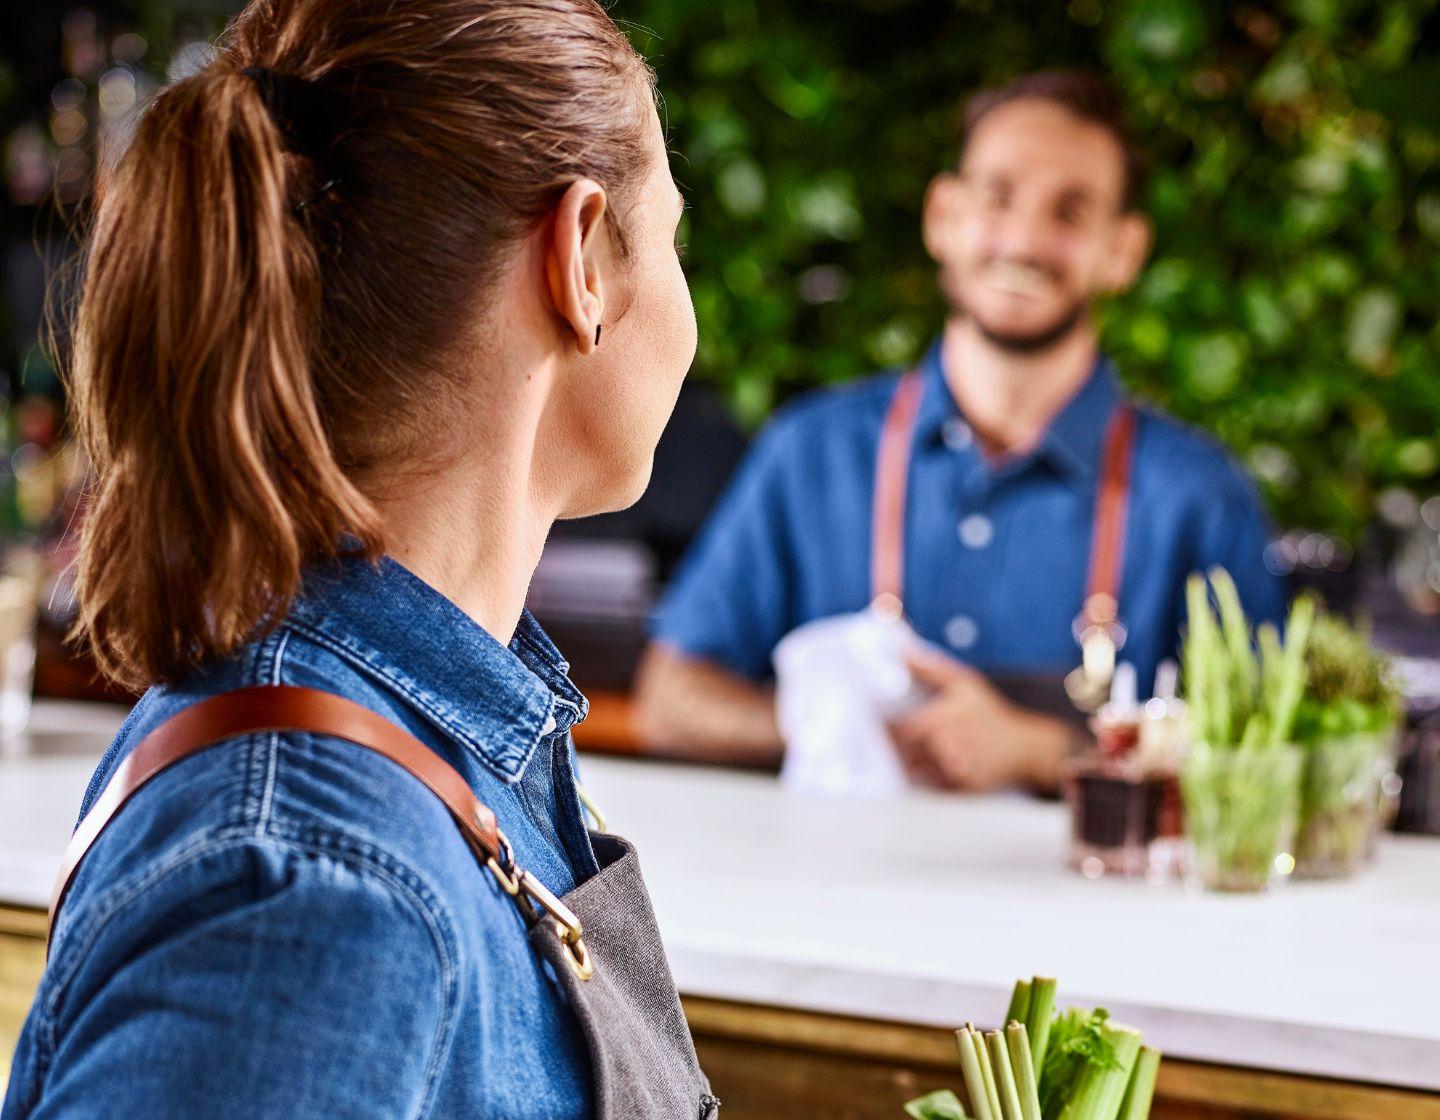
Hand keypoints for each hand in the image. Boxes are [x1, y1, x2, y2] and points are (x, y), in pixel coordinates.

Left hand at [887, 647, 1068, 791]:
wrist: (1024, 747)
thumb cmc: (989, 712)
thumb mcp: (965, 683)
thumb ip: (930, 668)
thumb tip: (901, 651)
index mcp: (944, 720)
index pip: (901, 730)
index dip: (885, 730)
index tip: (875, 723)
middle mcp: (948, 747)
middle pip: (903, 753)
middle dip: (891, 748)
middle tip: (879, 741)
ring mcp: (955, 770)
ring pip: (915, 771)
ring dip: (905, 763)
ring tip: (899, 754)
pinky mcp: (962, 788)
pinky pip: (930, 786)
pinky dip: (922, 778)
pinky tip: (922, 767)